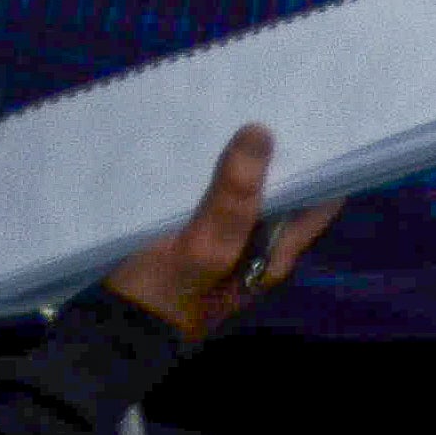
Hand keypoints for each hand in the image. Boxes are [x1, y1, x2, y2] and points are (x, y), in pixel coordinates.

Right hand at [99, 125, 339, 347]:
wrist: (109, 336)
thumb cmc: (164, 296)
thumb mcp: (204, 246)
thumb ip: (235, 196)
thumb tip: (262, 130)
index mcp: (277, 254)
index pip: (320, 200)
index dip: (326, 161)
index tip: (321, 117)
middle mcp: (259, 248)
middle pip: (285, 193)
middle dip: (284, 153)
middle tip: (278, 97)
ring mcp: (226, 245)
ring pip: (249, 194)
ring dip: (248, 160)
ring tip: (244, 105)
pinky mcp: (193, 241)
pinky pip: (216, 200)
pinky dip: (216, 174)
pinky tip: (204, 143)